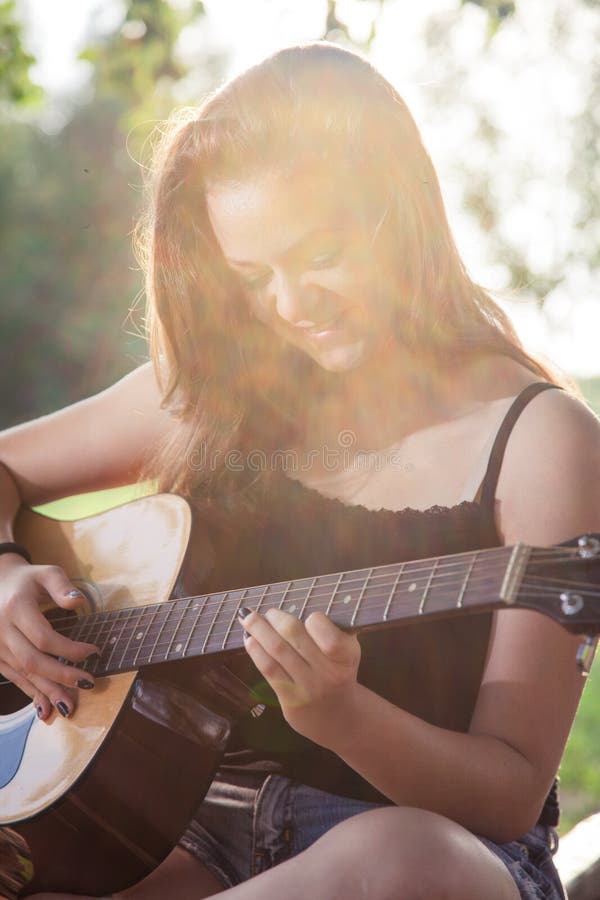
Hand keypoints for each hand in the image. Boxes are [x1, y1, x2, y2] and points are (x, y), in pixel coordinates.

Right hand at [0, 556, 98, 720]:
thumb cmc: (27, 579)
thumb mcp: (46, 572)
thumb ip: (62, 586)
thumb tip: (79, 602)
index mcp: (16, 608)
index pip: (43, 637)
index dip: (70, 649)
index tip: (94, 652)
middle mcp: (2, 630)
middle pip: (32, 661)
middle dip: (61, 676)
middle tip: (88, 683)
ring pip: (23, 674)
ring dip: (47, 692)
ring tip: (70, 706)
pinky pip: (14, 678)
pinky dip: (31, 693)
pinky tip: (46, 708)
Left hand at [239, 607, 360, 748]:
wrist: (340, 718)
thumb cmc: (339, 673)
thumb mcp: (346, 652)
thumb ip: (328, 631)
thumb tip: (292, 606)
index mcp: (347, 657)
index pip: (329, 635)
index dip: (316, 621)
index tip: (309, 616)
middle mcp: (329, 673)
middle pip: (295, 636)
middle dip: (277, 618)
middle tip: (269, 612)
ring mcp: (307, 688)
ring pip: (277, 650)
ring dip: (259, 629)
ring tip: (248, 617)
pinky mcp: (290, 700)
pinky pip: (269, 669)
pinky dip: (256, 650)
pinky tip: (249, 639)